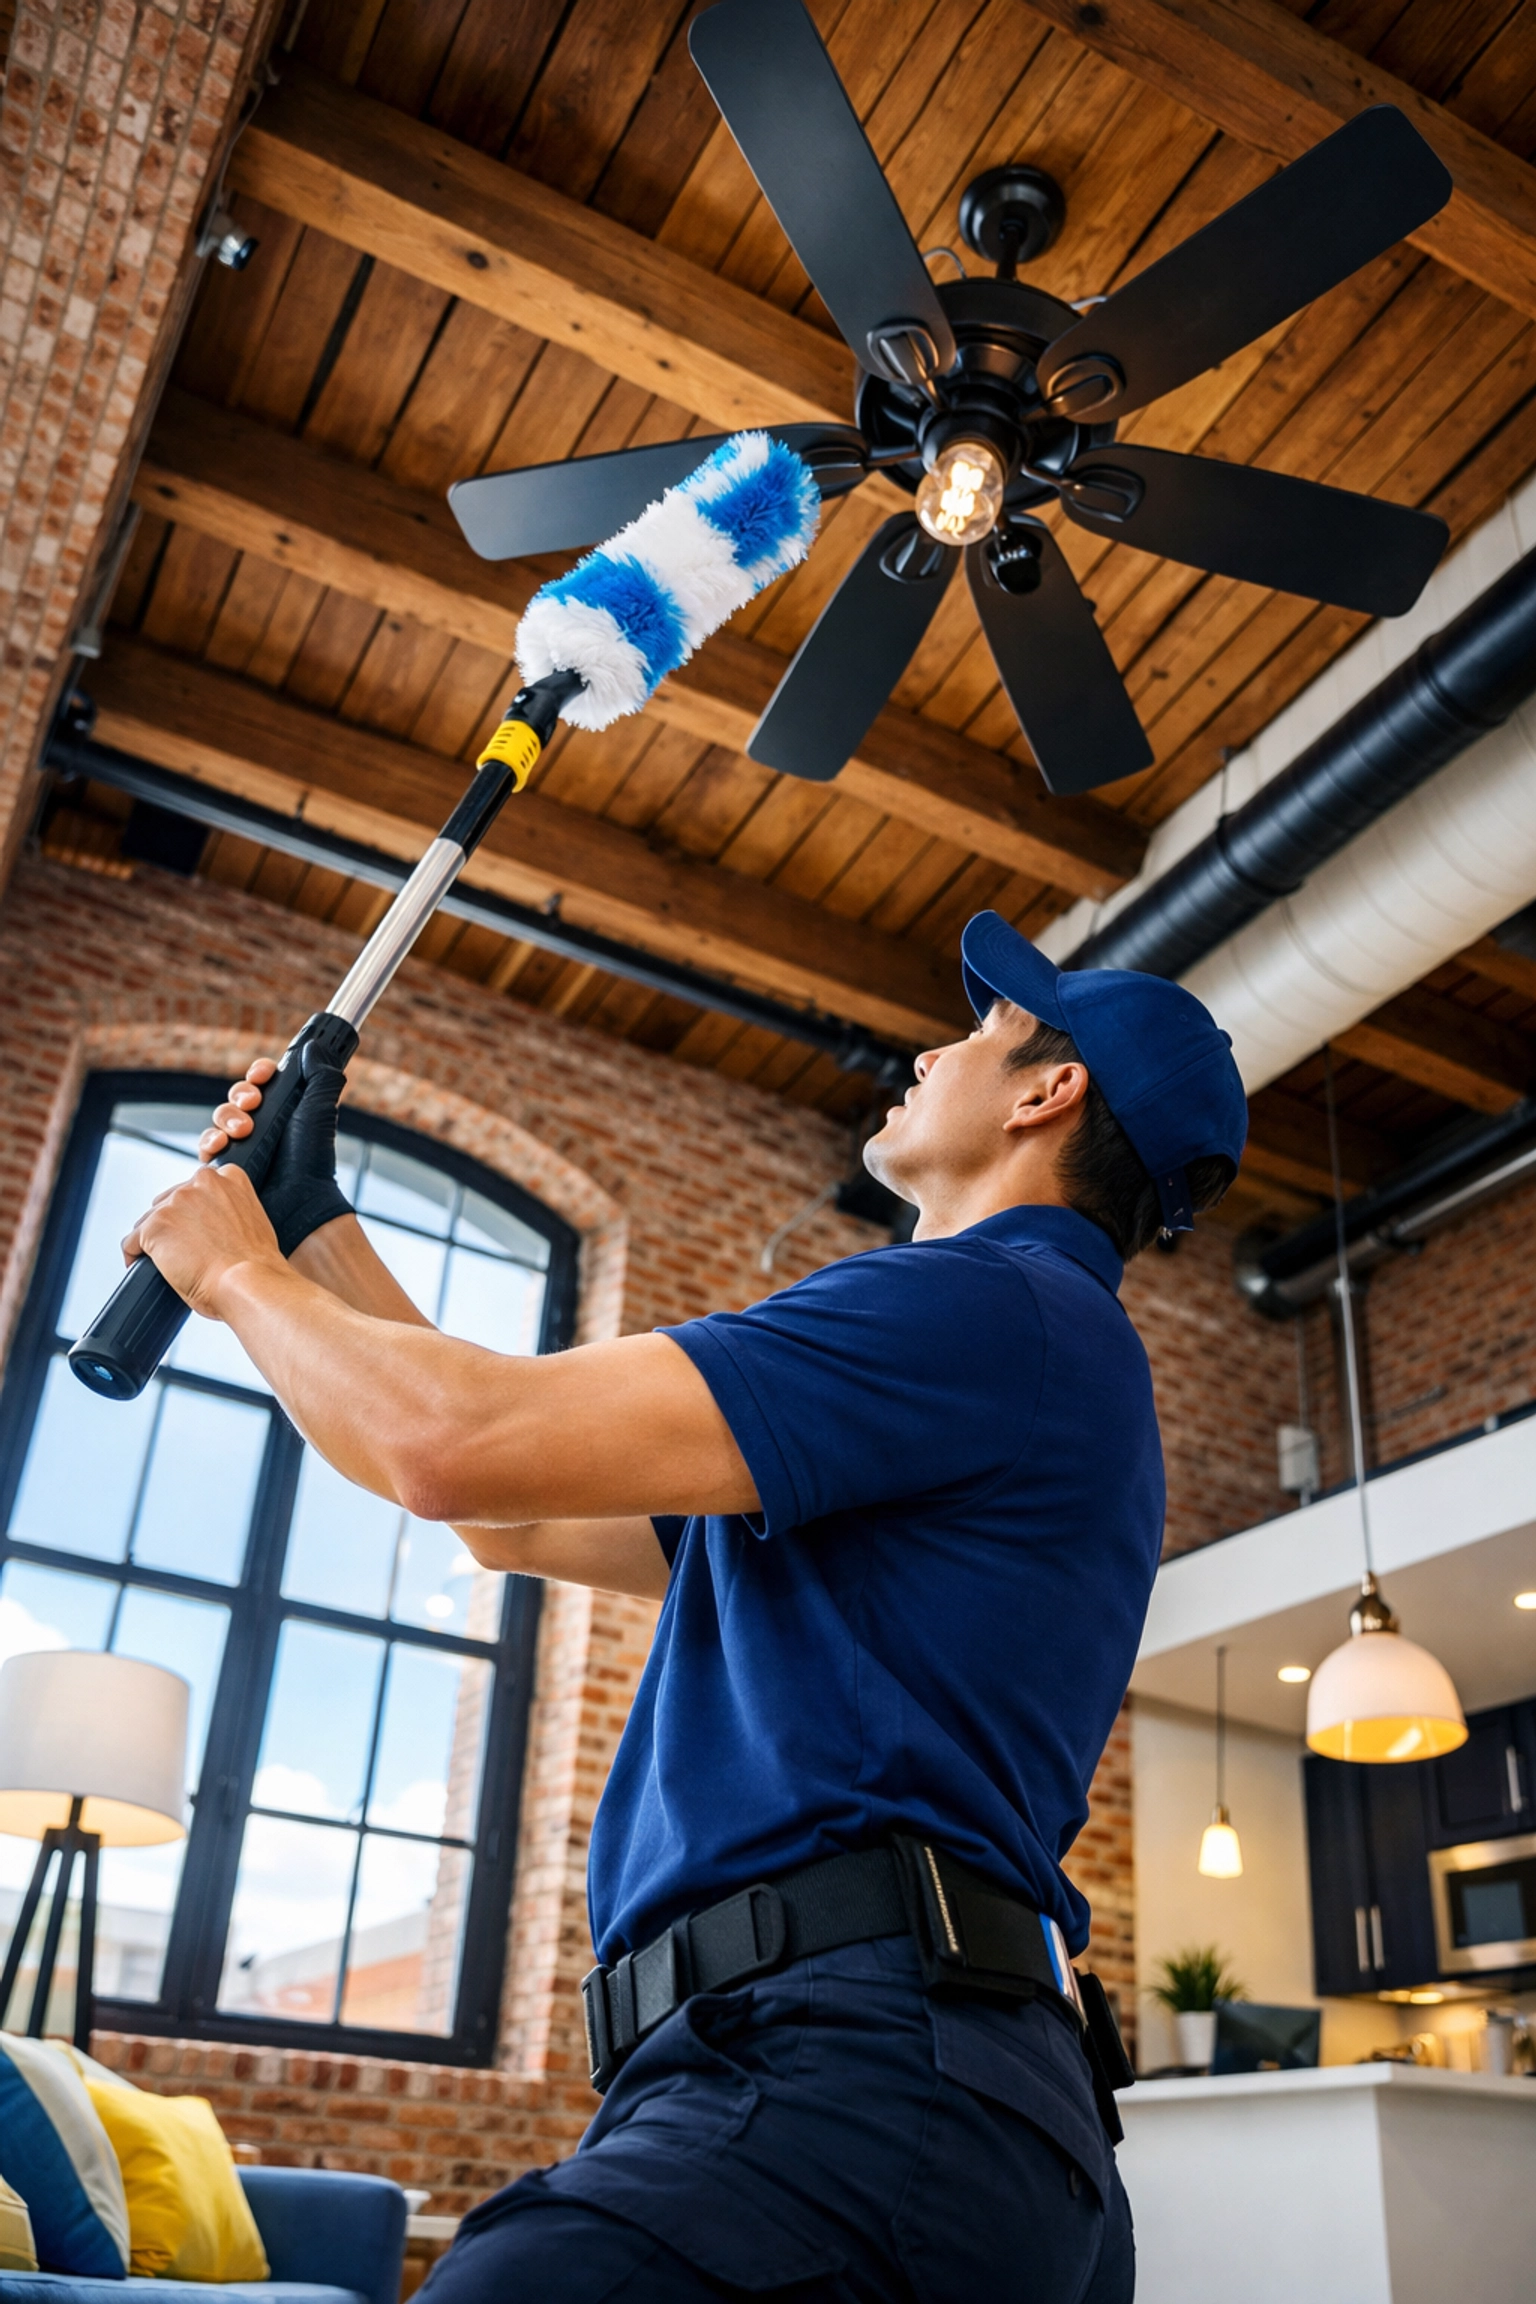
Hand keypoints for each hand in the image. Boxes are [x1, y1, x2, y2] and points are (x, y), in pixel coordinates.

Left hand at [123, 1164, 283, 1317]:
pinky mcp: (155, 1224)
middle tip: (182, 1251)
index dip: (193, 1211)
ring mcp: (176, 1201)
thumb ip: (230, 1211)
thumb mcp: (253, 1222)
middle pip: (169, 1200)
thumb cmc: (256, 1266)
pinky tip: (142, 1267)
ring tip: (166, 1264)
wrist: (248, 1284)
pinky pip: (131, 1242)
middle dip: (172, 1224)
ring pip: (148, 1220)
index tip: (195, 1230)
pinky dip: (134, 1255)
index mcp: (230, 1177)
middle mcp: (202, 1181)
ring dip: (154, 1240)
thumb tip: (211, 1226)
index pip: (197, 1187)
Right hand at [199, 1052, 353, 1256]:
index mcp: (281, 1109)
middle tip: (253, 1106)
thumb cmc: (313, 1159)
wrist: (299, 1200)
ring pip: (219, 1118)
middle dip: (242, 1096)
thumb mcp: (319, 1111)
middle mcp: (259, 1124)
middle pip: (236, 1096)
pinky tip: (221, 1145)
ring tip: (244, 1131)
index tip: (264, 1075)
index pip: (261, 1080)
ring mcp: (241, 1145)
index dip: (259, 1073)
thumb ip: (321, 1077)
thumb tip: (313, 1046)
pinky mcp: (225, 1165)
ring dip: (227, 1118)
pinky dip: (211, 1141)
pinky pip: (207, 1146)